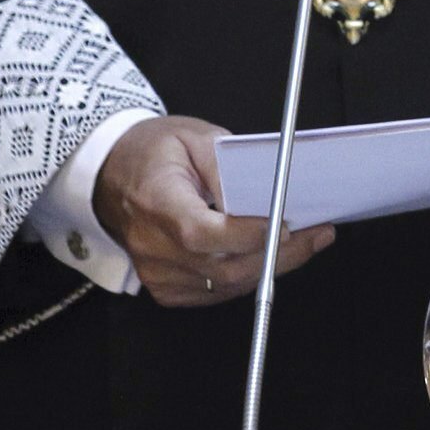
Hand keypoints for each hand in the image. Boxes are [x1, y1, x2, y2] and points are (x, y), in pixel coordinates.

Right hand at [93, 114, 335, 308]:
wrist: (111, 172)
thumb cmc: (154, 151)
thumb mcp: (195, 137)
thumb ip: (229, 166)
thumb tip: (267, 193)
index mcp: (156, 203)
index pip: (201, 234)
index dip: (246, 236)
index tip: (285, 225)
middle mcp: (152, 246)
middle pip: (222, 266)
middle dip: (279, 253)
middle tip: (318, 234)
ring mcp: (156, 272)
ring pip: (225, 284)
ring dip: (272, 266)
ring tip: (308, 242)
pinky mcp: (164, 287)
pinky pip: (215, 291)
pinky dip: (247, 275)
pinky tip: (272, 256)